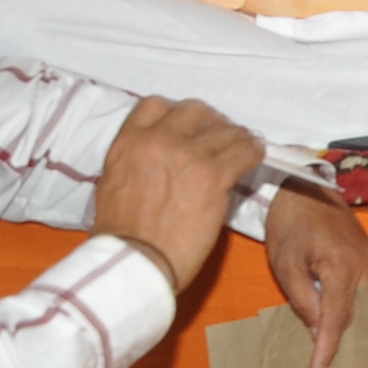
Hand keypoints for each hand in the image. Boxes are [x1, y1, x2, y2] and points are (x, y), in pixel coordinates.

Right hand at [92, 96, 263, 295]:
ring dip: (236, 138)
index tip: (189, 127)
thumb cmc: (122, 235)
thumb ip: (138, 159)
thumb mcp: (114, 184)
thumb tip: (163, 154)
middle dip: (210, 122)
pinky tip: (253, 159)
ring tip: (241, 149)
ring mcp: (187, 155)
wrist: (134, 262)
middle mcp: (157, 141)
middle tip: (219, 138)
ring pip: (225, 129)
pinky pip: (245, 150)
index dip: (177, 114)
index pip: (156, 105)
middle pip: (196, 110)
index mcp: (127, 143)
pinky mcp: (213, 175)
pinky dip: (253, 152)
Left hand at [262, 185, 367, 367]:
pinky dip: (346, 304)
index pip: (337, 318)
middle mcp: (364, 264)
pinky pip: (360, 289)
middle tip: (317, 364)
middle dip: (336, 337)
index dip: (328, 348)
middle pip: (352, 313)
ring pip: (358, 302)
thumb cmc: (289, 226)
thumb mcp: (285, 265)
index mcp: (341, 266)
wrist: (304, 189)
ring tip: (323, 343)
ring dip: (341, 320)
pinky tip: (331, 314)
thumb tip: (317, 330)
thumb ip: (302, 299)